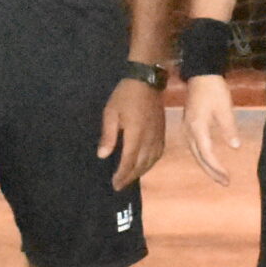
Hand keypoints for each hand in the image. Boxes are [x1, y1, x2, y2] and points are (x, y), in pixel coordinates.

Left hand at [100, 76, 165, 191]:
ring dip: (140, 172)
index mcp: (135, 134)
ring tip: (130, 178)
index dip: (122, 175)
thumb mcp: (111, 113)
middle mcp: (149, 139)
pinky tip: (144, 165)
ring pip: (151, 161)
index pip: (129, 161)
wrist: (148, 81)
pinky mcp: (162, 132)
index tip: (114, 184)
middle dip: (130, 177)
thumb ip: (108, 136)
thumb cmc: (126, 95)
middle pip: (140, 164)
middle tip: (120, 186)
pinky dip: (151, 163)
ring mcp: (158, 136)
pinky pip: (158, 154)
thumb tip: (103, 156)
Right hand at [184, 74, 238, 185]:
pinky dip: (203, 157)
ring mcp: (187, 129)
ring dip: (207, 166)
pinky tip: (209, 160)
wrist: (201, 74)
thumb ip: (229, 129)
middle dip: (212, 172)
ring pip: (195, 153)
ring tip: (219, 176)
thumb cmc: (214, 90)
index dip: (217, 168)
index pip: (207, 154)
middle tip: (225, 182)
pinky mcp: (189, 126)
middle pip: (199, 158)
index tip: (228, 177)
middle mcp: (189, 132)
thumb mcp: (225, 108)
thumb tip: (235, 147)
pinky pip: (194, 147)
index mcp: (198, 128)